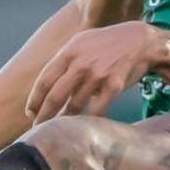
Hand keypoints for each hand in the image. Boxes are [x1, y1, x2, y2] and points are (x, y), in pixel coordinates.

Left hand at [25, 21, 161, 124]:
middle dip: (43, 116)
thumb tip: (47, 84)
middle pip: (54, 97)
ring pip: (74, 106)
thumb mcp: (81, 42)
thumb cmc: (107, 42)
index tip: (30, 112)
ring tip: (59, 129)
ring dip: (64, 120)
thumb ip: (63, 61)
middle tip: (38, 127)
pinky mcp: (113, 86)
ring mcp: (97, 76)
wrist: (140, 40)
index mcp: (68, 52)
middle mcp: (80, 64)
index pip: (44, 81)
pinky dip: (87, 121)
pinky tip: (82, 127)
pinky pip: (96, 111)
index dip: (34, 100)